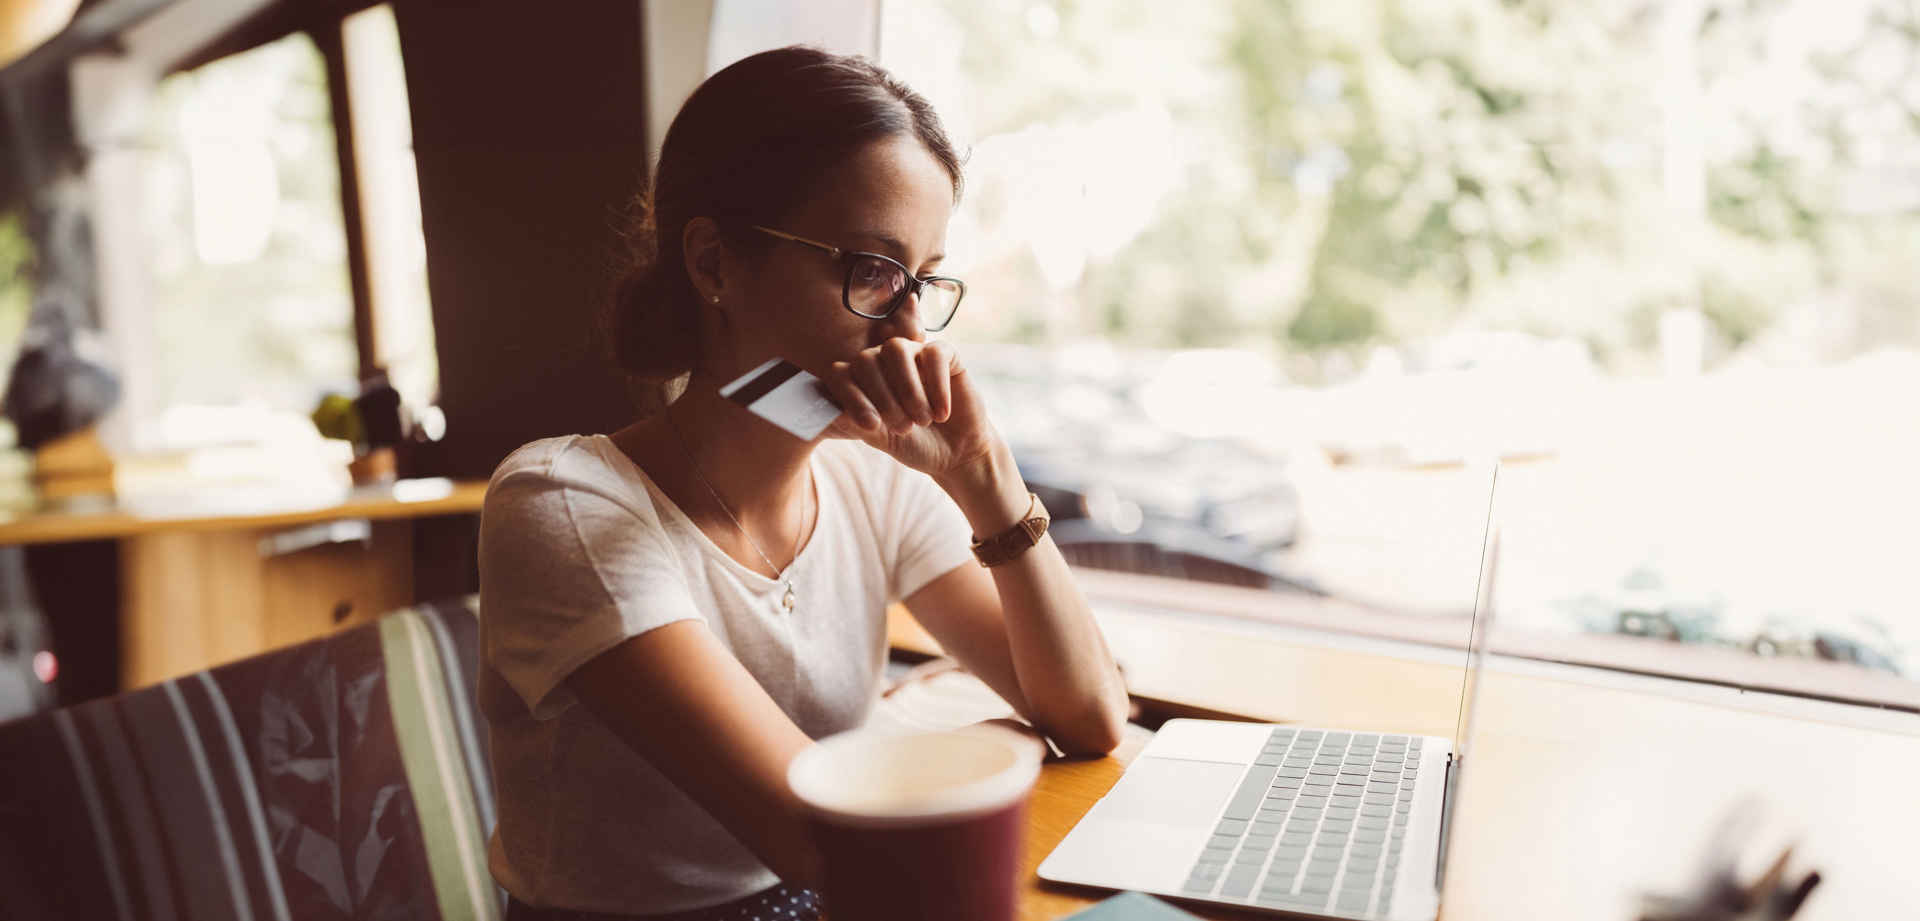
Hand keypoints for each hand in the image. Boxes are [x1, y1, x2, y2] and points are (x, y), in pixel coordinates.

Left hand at [818, 338, 1001, 478]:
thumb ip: (854, 423)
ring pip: (896, 350)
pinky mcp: (944, 355)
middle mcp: (882, 361)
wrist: (955, 454)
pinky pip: (934, 354)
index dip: (851, 396)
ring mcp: (912, 354)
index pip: (840, 373)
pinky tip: (942, 413)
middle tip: (903, 428)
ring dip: (908, 389)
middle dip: (883, 398)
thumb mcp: (879, 438)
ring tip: (922, 420)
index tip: (870, 425)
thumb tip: (831, 411)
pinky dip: (937, 385)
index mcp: (859, 380)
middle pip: (866, 360)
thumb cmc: (913, 444)